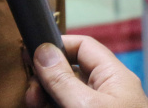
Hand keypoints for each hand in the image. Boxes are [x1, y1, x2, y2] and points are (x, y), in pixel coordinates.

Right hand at [25, 35, 147, 107]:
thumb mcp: (84, 106)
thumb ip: (62, 79)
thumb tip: (42, 49)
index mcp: (116, 76)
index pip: (83, 45)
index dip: (56, 46)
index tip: (31, 56)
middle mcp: (110, 90)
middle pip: (71, 70)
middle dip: (46, 78)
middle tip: (31, 94)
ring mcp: (102, 106)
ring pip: (67, 91)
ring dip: (46, 96)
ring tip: (34, 105)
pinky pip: (70, 105)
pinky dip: (53, 106)